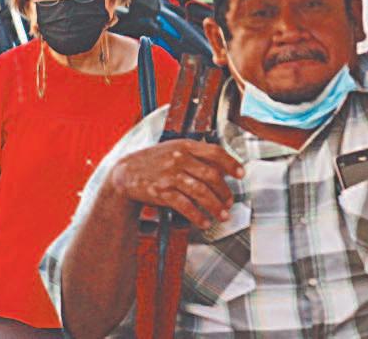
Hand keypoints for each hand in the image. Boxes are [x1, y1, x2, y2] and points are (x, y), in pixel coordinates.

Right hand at [106, 140, 242, 228]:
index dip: (231, 163)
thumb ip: (196, 156)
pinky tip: (203, 222)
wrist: (125, 173)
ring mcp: (169, 175)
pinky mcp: (161, 192)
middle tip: (230, 202)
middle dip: (225, 192)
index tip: (241, 174)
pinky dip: (197, 216)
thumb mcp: (174, 150)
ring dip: (215, 207)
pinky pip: (184, 206)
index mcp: (184, 146)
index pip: (215, 152)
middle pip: (211, 176)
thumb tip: (222, 169)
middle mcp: (178, 159)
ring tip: (222, 215)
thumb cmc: (153, 162)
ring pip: (201, 192)